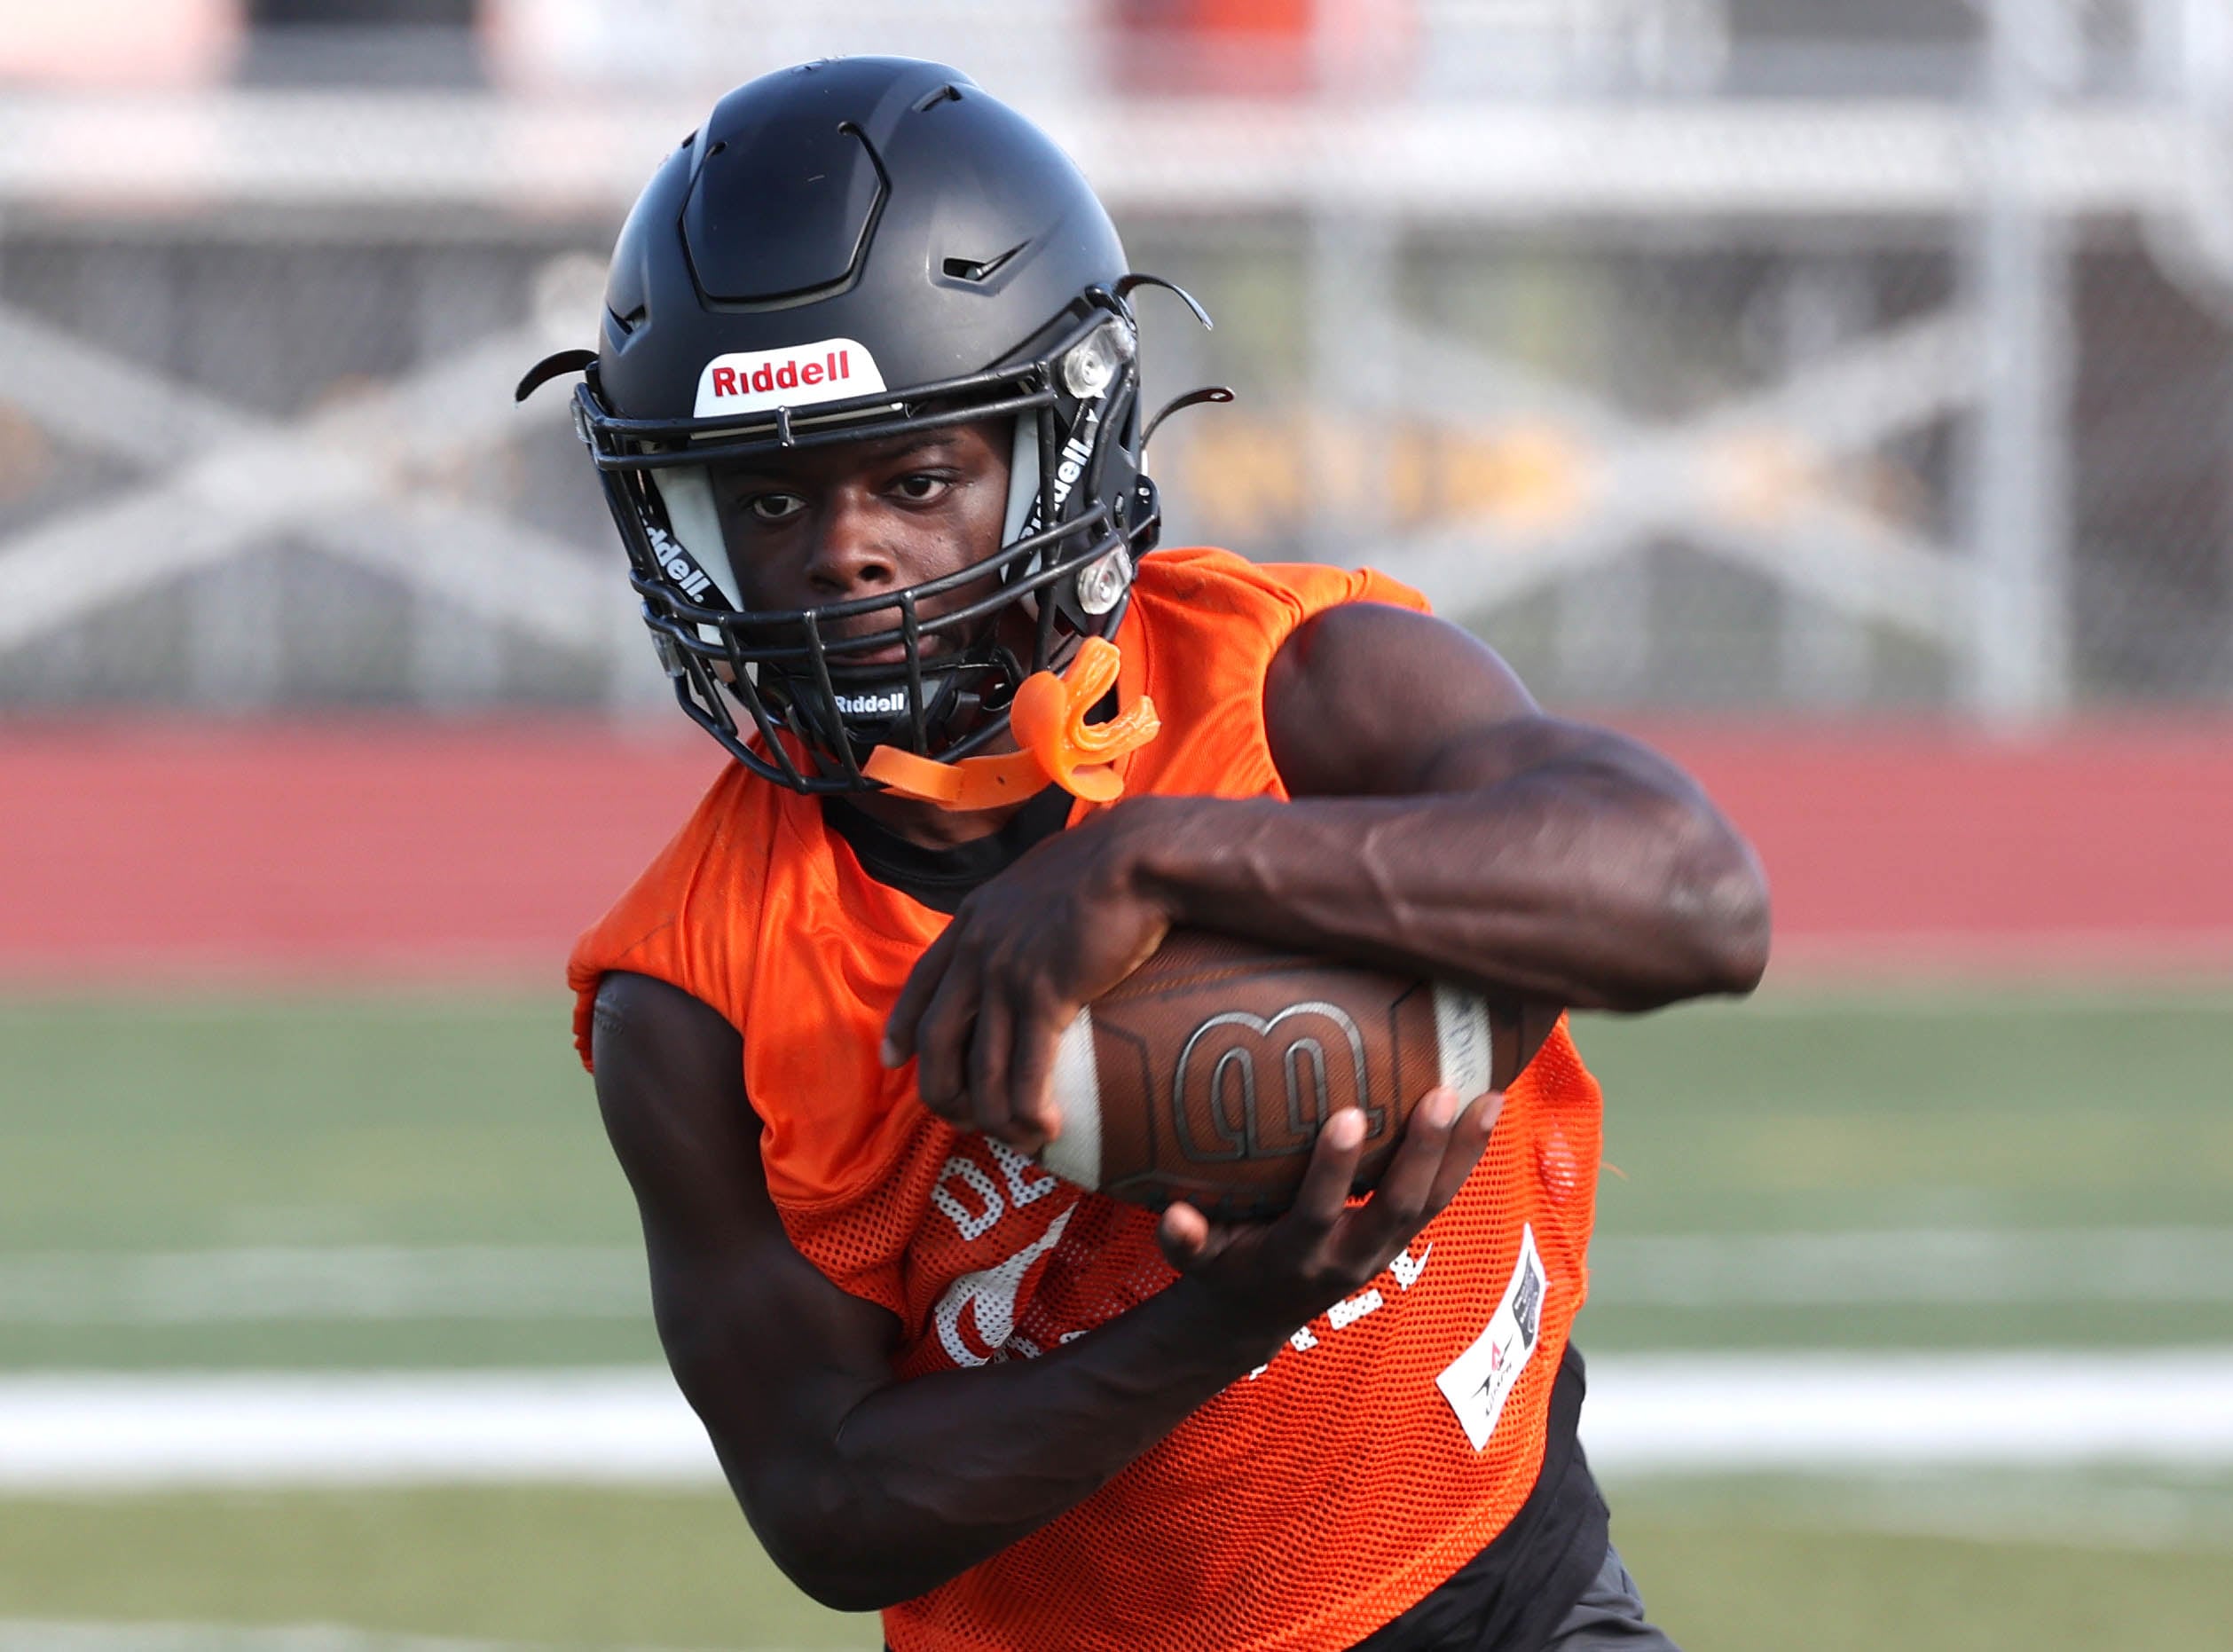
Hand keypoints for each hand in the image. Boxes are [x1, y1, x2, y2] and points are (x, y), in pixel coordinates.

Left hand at [882, 798, 1177, 1150]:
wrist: (1135, 856)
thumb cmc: (1108, 862)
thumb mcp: (1043, 878)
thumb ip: (1027, 909)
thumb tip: (1041, 925)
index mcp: (973, 920)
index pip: (919, 983)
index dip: (901, 1028)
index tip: (892, 1062)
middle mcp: (976, 951)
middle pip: (936, 1041)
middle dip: (942, 1092)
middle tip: (965, 1120)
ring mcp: (1005, 976)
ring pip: (978, 1069)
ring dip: (993, 1117)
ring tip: (1017, 1139)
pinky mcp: (1044, 997)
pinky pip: (1026, 1074)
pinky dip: (1029, 1112)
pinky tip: (1046, 1129)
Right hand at [1157, 1084, 1502, 1345]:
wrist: (1256, 1317)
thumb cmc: (1225, 1267)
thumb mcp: (1198, 1260)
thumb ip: (1186, 1239)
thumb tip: (1171, 1216)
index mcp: (1295, 1255)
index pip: (1319, 1212)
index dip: (1335, 1171)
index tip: (1346, 1115)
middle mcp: (1348, 1256)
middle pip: (1397, 1208)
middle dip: (1421, 1154)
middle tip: (1441, 1095)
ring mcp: (1382, 1248)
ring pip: (1432, 1204)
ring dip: (1461, 1154)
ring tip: (1488, 1099)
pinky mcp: (1400, 1237)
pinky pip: (1441, 1198)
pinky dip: (1465, 1158)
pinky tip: (1487, 1110)